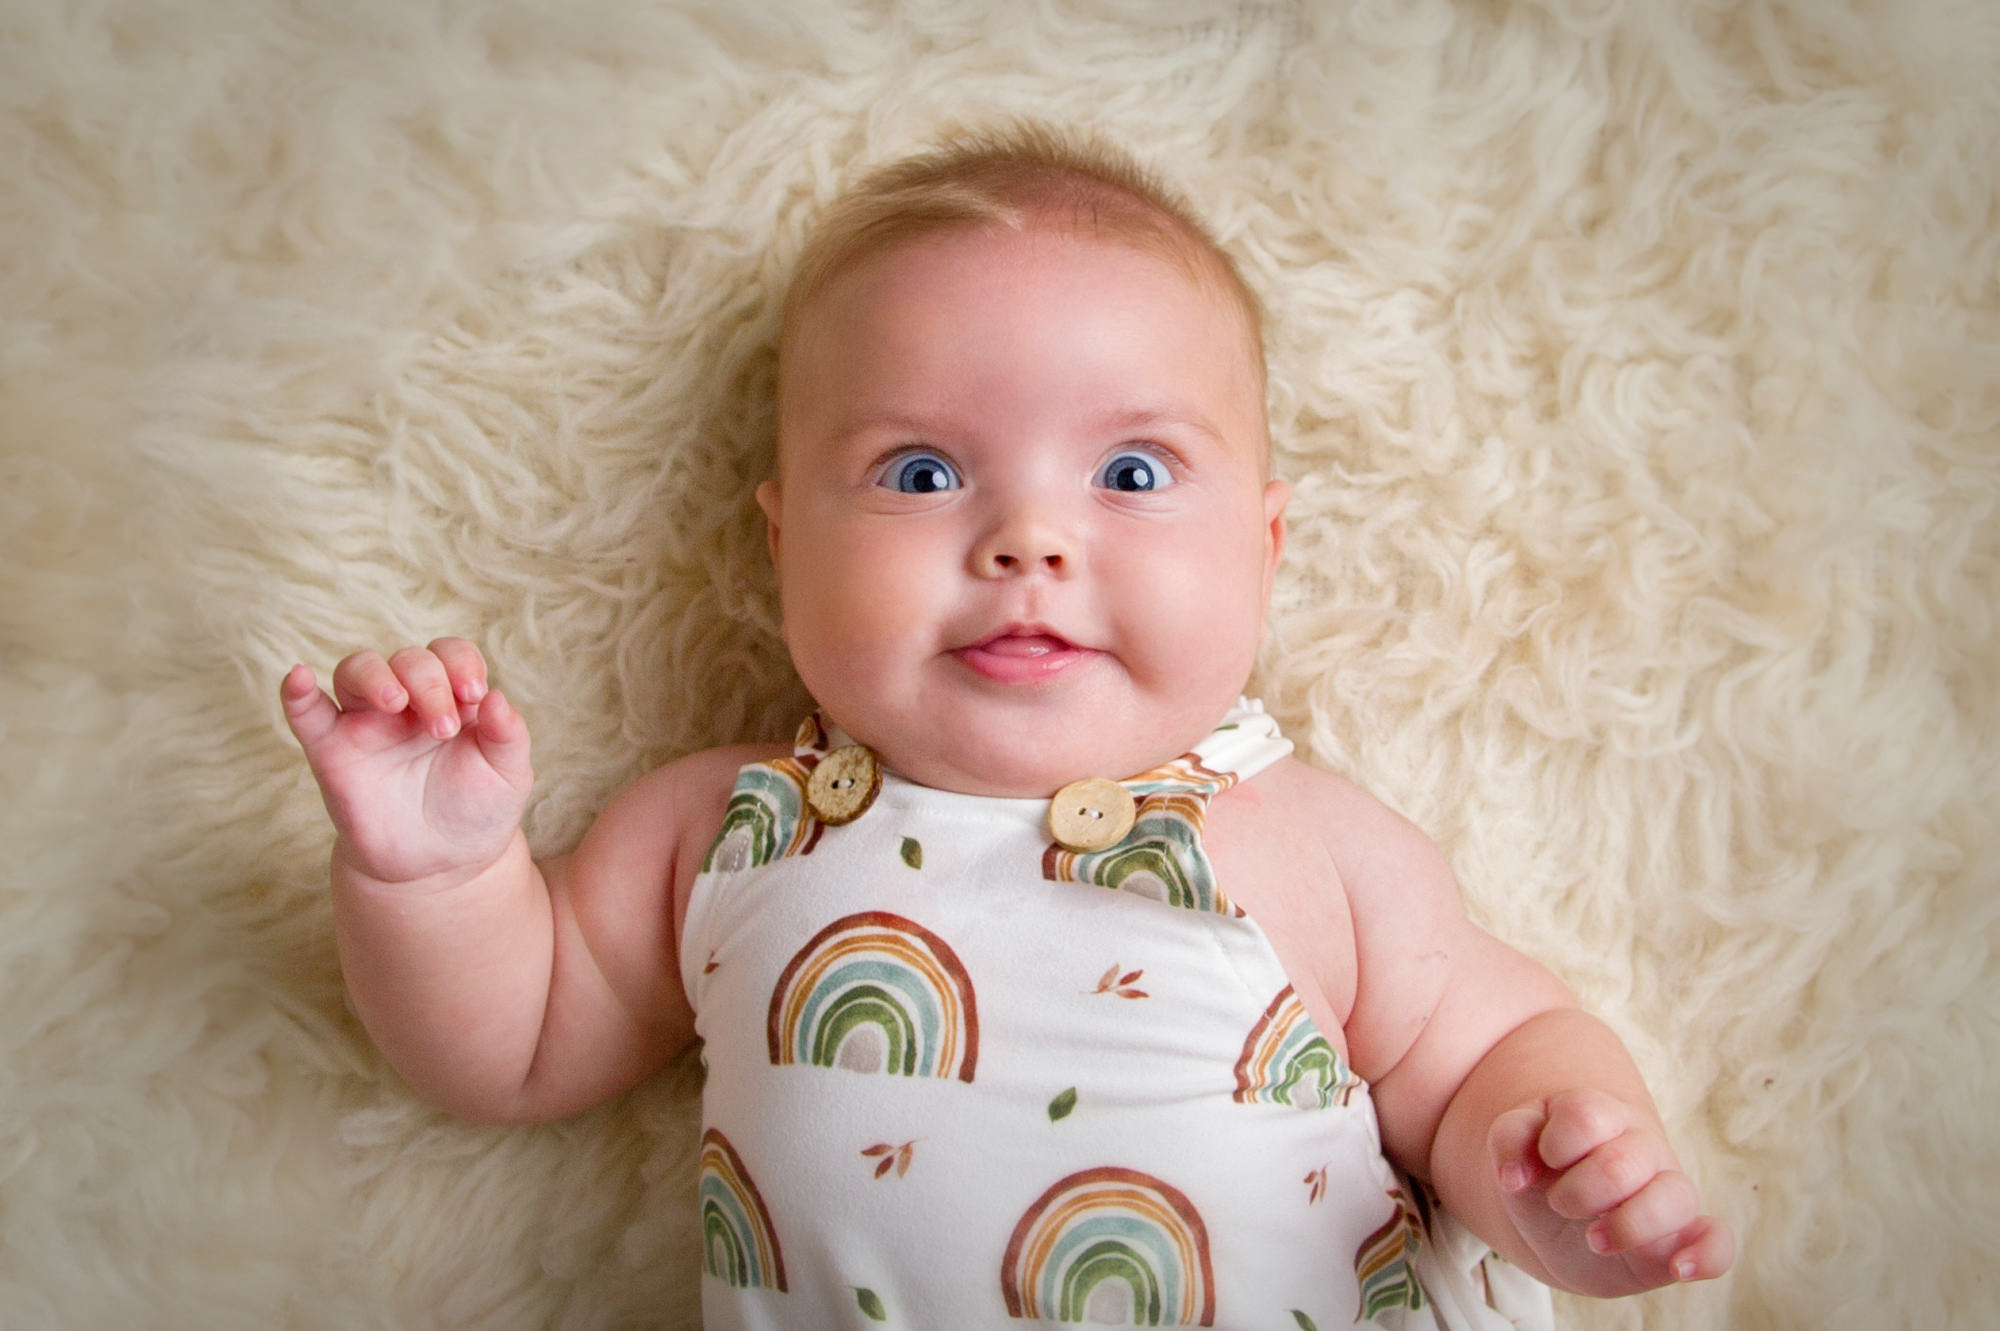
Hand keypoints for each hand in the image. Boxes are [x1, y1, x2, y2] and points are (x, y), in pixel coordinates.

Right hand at [281, 639, 532, 885]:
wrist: (439, 866)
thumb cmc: (476, 811)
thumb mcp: (508, 775)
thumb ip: (509, 734)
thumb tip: (496, 696)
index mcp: (452, 697)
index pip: (450, 653)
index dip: (461, 662)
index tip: (473, 694)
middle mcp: (407, 702)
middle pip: (407, 659)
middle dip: (428, 683)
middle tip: (442, 730)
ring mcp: (367, 723)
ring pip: (356, 670)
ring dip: (375, 677)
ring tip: (396, 704)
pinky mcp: (331, 752)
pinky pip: (306, 713)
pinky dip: (297, 692)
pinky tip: (298, 678)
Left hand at [1490, 1088, 1734, 1296]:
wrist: (1558, 1222)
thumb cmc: (1543, 1174)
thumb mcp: (1516, 1150)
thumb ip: (1509, 1141)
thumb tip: (1516, 1176)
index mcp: (1600, 1116)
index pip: (1586, 1116)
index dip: (1554, 1144)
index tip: (1544, 1162)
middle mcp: (1642, 1149)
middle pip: (1621, 1162)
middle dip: (1578, 1192)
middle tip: (1560, 1205)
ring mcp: (1667, 1192)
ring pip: (1675, 1196)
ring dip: (1627, 1224)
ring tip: (1595, 1239)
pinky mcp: (1682, 1238)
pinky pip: (1718, 1242)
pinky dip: (1706, 1255)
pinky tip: (1680, 1268)